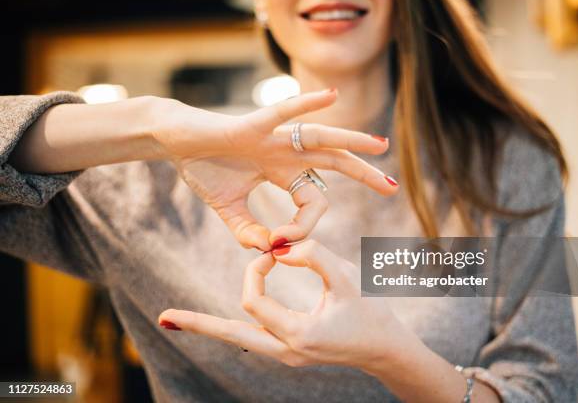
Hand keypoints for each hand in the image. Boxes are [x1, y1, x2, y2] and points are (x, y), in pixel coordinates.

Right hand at [154, 90, 397, 250]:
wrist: (175, 143)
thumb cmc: (203, 170)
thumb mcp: (229, 210)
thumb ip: (249, 232)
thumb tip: (270, 251)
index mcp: (283, 172)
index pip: (311, 201)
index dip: (302, 226)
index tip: (280, 243)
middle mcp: (285, 153)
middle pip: (333, 163)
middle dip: (363, 175)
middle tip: (392, 187)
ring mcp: (272, 138)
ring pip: (320, 138)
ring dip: (352, 141)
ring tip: (381, 145)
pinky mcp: (251, 126)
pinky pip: (282, 113)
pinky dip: (305, 103)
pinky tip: (331, 94)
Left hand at [158, 240, 418, 371]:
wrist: (385, 349)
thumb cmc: (371, 312)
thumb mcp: (347, 279)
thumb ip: (314, 256)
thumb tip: (280, 249)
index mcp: (298, 334)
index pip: (255, 297)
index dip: (257, 268)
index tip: (273, 250)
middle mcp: (285, 351)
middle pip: (230, 334)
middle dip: (198, 323)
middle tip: (164, 318)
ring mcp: (285, 354)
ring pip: (238, 338)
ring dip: (211, 325)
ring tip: (175, 321)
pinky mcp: (289, 350)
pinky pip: (253, 337)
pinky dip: (234, 325)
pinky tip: (214, 322)